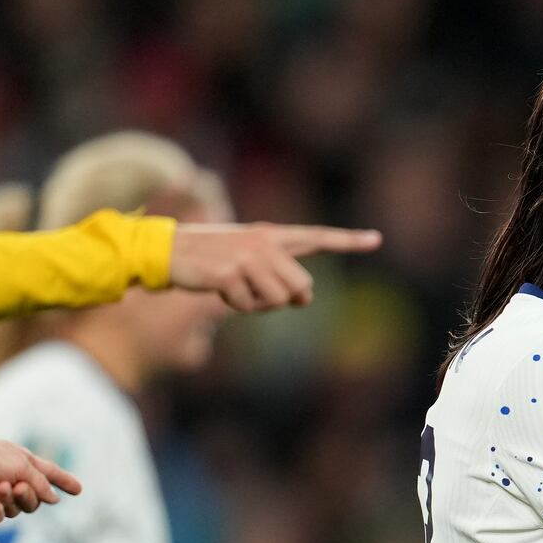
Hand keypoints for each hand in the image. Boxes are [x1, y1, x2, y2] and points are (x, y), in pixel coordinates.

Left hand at [0, 438, 82, 523]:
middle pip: (34, 499)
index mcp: (23, 463)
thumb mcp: (20, 465)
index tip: (79, 490)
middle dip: (28, 495)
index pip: (50, 474)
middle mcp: (12, 479)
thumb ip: (40, 483)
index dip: (64, 481)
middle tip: (16, 486)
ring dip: (8, 500)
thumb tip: (54, 499)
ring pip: (17, 510)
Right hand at [169, 223, 382, 311]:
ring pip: (278, 301)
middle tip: (252, 289)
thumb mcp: (247, 263)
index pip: (317, 237)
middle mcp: (265, 242)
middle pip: (301, 288)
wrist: (165, 252)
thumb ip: (280, 276)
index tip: (376, 239)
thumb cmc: (208, 261)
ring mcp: (247, 256)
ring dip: (255, 305)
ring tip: (232, 287)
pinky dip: (233, 306)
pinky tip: (217, 289)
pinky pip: (248, 307)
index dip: (348, 240)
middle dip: (282, 300)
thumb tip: (306, 299)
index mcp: (271, 236)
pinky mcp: (230, 272)